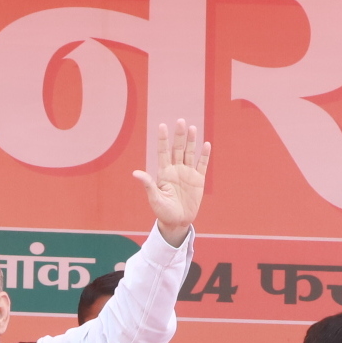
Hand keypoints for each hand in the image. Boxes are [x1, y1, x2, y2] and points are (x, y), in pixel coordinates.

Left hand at [134, 120, 209, 246]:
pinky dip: (204, 155)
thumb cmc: (163, 211)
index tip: (162, 125)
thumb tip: (135, 173)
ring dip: (191, 141)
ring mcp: (187, 173)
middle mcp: (176, 169)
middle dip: (179, 135)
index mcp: (164, 172)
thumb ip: (148, 184)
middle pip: (177, 149)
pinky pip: (201, 165)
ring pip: (189, 153)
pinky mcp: (198, 180)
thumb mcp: (154, 198)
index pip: (163, 152)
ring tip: (192, 128)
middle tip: (180, 121)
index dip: (163, 139)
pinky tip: (206, 144)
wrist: (177, 222)